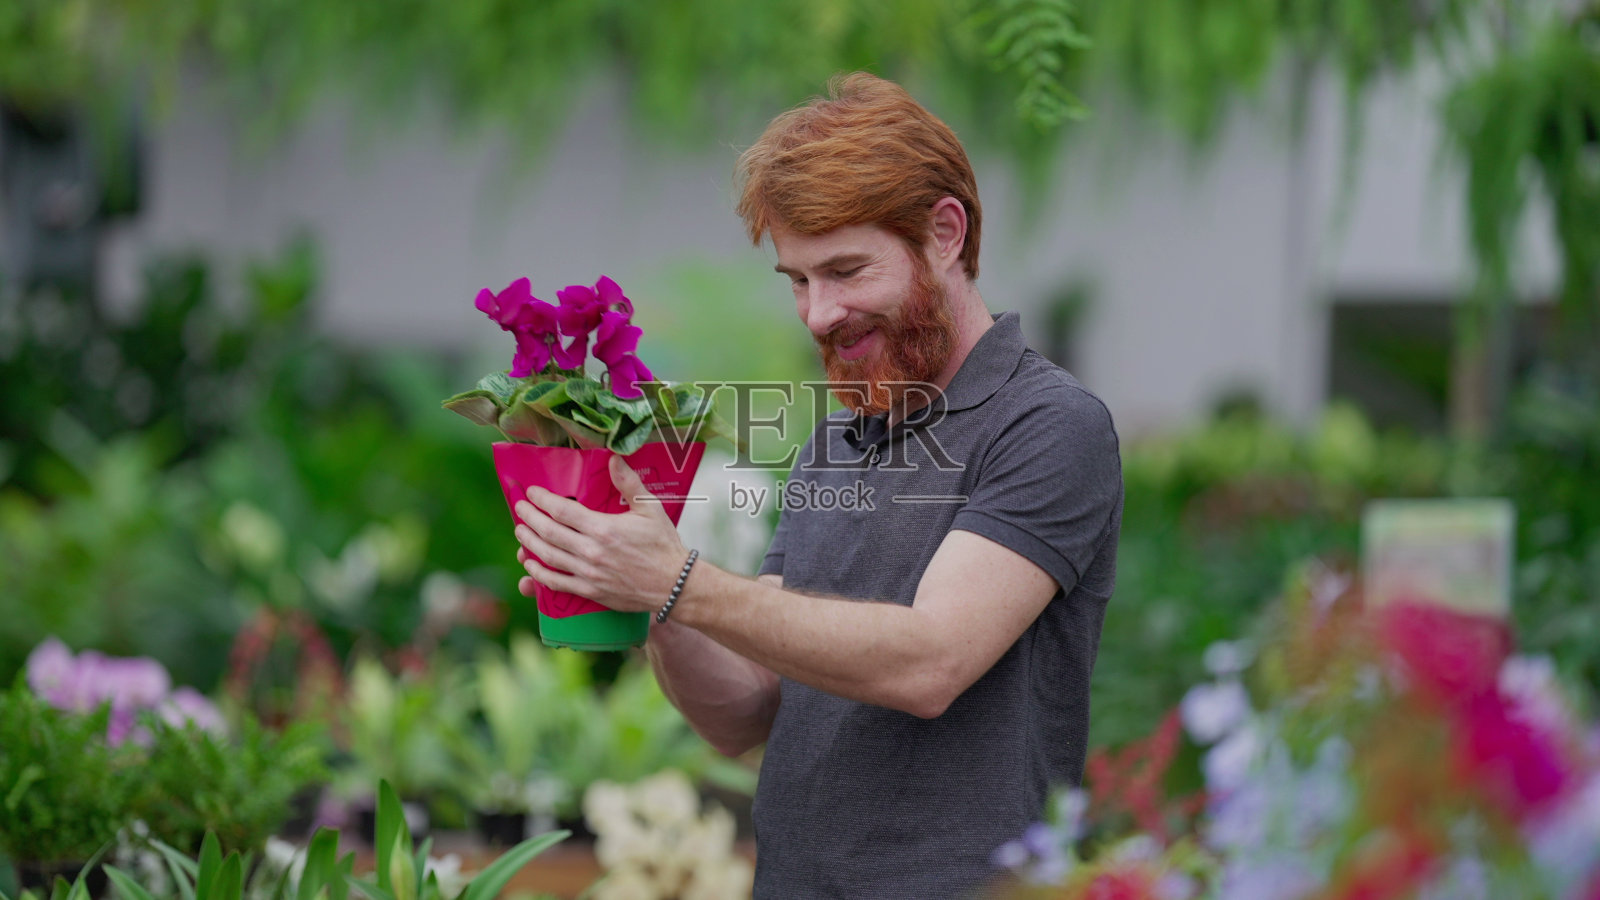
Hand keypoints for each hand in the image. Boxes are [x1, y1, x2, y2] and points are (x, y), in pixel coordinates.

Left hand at [513, 453, 688, 613]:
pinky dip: (539, 572)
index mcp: (604, 528)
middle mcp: (591, 552)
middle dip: (529, 517)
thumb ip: (629, 483)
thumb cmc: (664, 545)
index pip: (562, 511)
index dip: (542, 500)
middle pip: (548, 532)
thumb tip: (614, 458)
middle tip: (519, 508)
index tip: (532, 492)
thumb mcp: (651, 508)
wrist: (674, 585)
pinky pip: (556, 582)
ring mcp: (588, 574)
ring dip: (528, 542)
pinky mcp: (590, 591)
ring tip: (520, 530)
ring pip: (547, 556)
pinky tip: (530, 563)